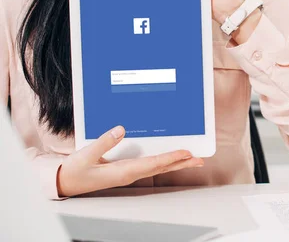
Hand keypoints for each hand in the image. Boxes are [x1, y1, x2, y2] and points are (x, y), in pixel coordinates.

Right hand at [57, 126, 203, 196]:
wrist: (65, 182)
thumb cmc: (75, 170)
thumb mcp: (85, 155)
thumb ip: (103, 143)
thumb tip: (120, 130)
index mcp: (123, 172)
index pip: (152, 164)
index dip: (170, 158)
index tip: (186, 153)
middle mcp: (130, 173)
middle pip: (161, 168)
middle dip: (181, 163)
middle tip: (200, 159)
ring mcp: (129, 172)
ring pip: (158, 167)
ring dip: (175, 163)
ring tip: (192, 158)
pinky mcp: (126, 169)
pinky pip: (150, 165)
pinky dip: (163, 161)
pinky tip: (170, 158)